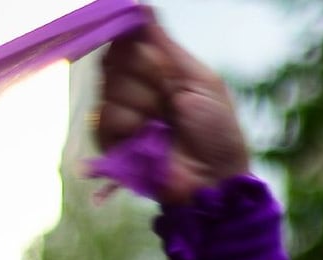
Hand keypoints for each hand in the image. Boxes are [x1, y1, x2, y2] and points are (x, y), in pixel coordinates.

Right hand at [96, 19, 249, 202]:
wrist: (217, 179)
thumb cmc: (217, 131)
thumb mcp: (200, 80)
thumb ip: (166, 45)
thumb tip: (140, 5)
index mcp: (156, 69)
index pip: (126, 39)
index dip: (130, 38)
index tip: (145, 46)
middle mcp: (133, 87)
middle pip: (114, 58)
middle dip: (146, 74)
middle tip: (170, 96)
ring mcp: (120, 113)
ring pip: (110, 86)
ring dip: (143, 103)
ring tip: (164, 123)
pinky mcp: (110, 140)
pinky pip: (105, 116)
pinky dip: (130, 124)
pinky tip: (148, 136)